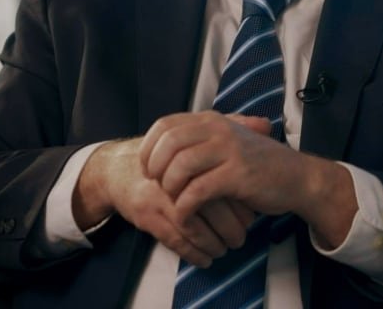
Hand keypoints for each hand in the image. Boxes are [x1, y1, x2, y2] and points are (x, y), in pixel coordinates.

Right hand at [73, 138, 253, 267]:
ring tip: (225, 249)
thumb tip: (265, 123)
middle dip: (230, 228)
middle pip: (210, 206)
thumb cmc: (164, 157)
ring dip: (213, 244)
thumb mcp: (192, 140)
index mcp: (190, 156)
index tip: (251, 215)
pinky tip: (205, 259)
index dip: (239, 202)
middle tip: (241, 238)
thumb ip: (229, 129)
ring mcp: (159, 196)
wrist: (117, 171)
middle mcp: (175, 175)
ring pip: (193, 228)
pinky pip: (175, 240)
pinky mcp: (147, 215)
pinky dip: (193, 253)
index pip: (221, 181)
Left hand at [138, 111, 304, 216]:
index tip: (147, 169)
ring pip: (180, 165)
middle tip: (158, 186)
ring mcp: (229, 150)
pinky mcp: (237, 175)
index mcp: (212, 120)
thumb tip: (161, 147)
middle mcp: (218, 129)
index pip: (164, 125)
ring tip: (175, 200)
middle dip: (155, 168)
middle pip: (168, 143)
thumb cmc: (258, 165)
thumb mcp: (227, 142)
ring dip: (170, 187)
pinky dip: (185, 206)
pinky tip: (186, 215)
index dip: (148, 148)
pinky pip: (198, 190)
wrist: (297, 178)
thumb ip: (199, 139)